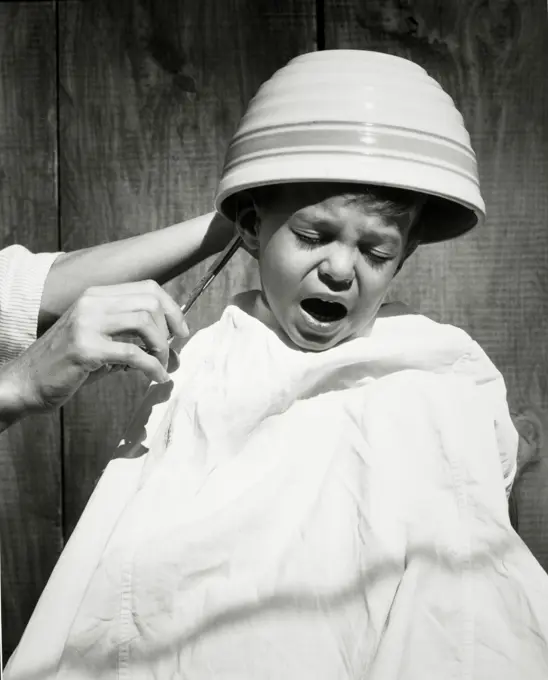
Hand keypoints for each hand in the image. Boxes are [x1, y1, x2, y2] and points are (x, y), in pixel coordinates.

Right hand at [8, 280, 187, 414]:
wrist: (26, 381)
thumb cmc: (68, 364)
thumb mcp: (101, 341)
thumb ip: (133, 338)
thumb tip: (174, 348)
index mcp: (96, 295)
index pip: (148, 287)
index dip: (171, 308)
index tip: (181, 331)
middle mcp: (91, 302)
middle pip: (150, 302)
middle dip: (169, 329)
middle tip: (170, 352)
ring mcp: (87, 323)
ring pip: (145, 322)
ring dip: (161, 347)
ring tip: (161, 365)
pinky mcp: (85, 349)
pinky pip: (134, 355)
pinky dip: (153, 367)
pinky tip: (156, 378)